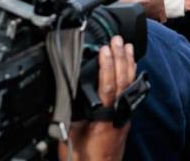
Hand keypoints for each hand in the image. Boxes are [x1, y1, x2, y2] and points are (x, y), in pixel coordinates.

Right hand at [60, 36, 134, 160]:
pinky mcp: (126, 116)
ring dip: (128, 63)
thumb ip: (68, 114)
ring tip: (126, 45)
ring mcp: (125, 114)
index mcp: (105, 118)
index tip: (105, 49)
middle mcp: (119, 114)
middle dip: (120, 57)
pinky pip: (130, 90)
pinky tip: (130, 65)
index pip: (108, 86)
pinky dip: (130, 74)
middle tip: (116, 39)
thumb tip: (59, 94)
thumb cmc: (85, 158)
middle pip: (122, 80)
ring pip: (129, 84)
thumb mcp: (71, 136)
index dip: (107, 66)